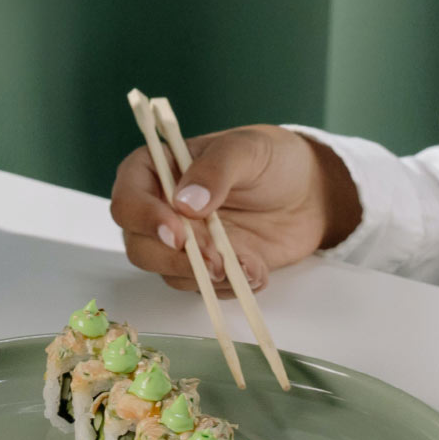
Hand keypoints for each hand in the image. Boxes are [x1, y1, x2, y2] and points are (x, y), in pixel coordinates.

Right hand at [110, 124, 360, 292]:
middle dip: (176, 260)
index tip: (177, 234)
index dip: (145, 220)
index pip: (128, 200)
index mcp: (156, 170)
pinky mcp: (207, 267)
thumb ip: (216, 170)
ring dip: (205, 277)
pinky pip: (204, 289)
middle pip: (140, 247)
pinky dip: (230, 287)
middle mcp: (160, 210)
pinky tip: (257, 270)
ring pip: (169, 274)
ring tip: (248, 263)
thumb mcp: (247, 150)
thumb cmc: (273, 160)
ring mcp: (184, 243)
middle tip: (215, 261)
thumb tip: (185, 202)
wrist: (310, 193)